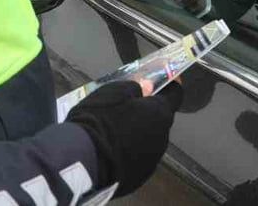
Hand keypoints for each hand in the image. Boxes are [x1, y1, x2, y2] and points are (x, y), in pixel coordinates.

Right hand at [66, 80, 183, 195]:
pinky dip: (129, 151)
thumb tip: (148, 86)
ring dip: (139, 133)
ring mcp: (151, 160)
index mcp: (160, 114)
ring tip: (115, 131)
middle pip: (160, 119)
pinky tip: (111, 150)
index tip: (159, 81)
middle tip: (127, 107)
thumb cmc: (99, 119)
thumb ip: (136, 87)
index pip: (176, 94)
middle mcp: (162, 138)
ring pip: (149, 140)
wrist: (81, 161)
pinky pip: (138, 158)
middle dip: (148, 112)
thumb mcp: (114, 92)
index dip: (168, 85)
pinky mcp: (138, 177)